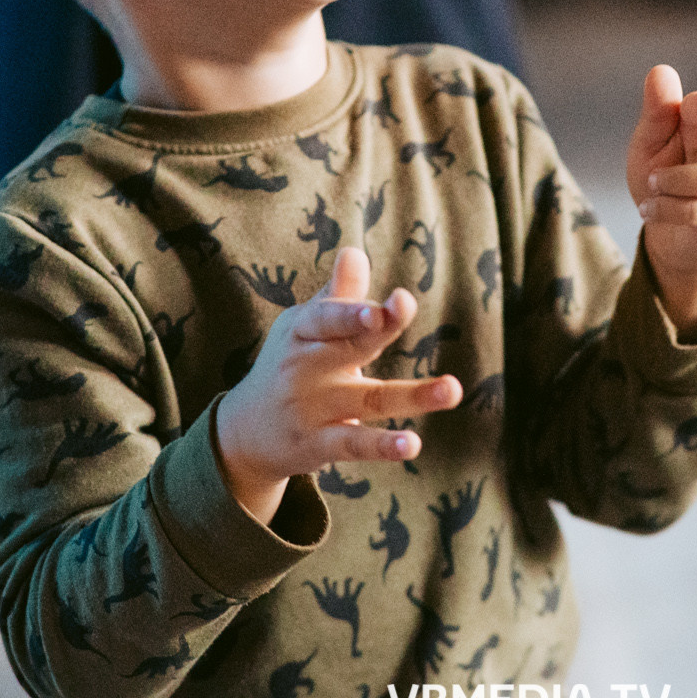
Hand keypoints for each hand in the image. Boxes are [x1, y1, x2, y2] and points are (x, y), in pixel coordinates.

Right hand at [215, 248, 463, 522]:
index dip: (355, 308)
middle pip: (350, 347)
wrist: (245, 433)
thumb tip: (355, 252)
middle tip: (402, 305)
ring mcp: (310, 408)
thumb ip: (337, 296)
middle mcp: (303, 368)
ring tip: (452, 390)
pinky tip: (412, 444)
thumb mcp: (304, 330)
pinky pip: (354, 443)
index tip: (390, 299)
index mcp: (301, 331)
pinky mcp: (317, 445)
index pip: (329, 317)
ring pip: (368, 398)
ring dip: (412, 395)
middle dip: (377, 327)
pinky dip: (383, 445)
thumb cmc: (289, 366)